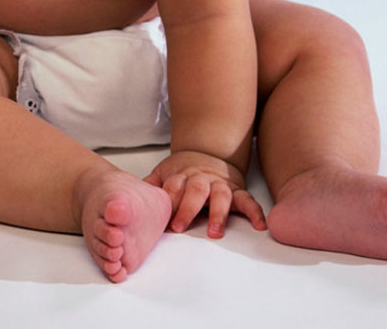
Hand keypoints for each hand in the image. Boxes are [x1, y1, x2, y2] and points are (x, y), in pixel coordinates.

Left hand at [144, 150, 265, 237]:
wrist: (206, 154)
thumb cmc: (182, 172)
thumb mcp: (163, 173)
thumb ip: (151, 185)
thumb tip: (127, 197)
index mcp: (182, 175)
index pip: (173, 187)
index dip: (168, 202)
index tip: (162, 221)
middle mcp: (202, 179)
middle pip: (195, 190)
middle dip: (187, 209)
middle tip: (179, 226)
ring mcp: (221, 184)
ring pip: (221, 195)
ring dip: (218, 214)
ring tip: (215, 232)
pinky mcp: (237, 190)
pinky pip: (248, 200)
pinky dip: (255, 212)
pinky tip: (259, 226)